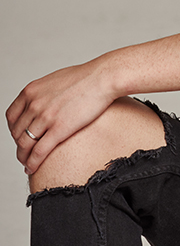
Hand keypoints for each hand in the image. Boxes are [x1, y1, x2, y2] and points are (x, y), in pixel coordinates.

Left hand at [6, 57, 117, 174]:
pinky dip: (32, 163)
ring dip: (23, 157)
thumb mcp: (55, 80)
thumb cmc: (86, 77)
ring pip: (25, 144)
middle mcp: (34, 104)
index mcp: (31, 91)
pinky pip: (39, 151)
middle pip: (17, 132)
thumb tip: (44, 102)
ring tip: (26, 163)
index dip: (14, 130)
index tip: (20, 136)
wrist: (103, 78)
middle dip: (20, 144)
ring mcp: (46, 117)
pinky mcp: (59, 129)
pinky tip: (32, 168)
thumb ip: (44, 92)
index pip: (11, 116)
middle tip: (26, 152)